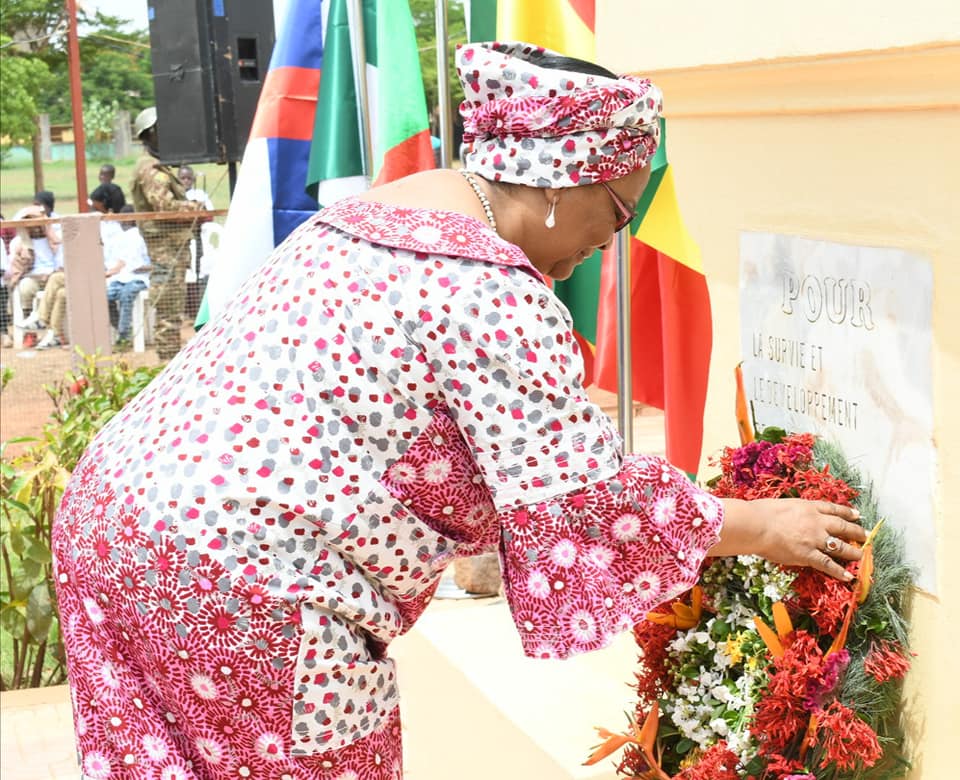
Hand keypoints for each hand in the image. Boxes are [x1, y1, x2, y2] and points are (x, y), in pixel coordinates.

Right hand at [712, 498, 865, 580]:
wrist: (757, 525)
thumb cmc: (762, 512)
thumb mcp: (782, 504)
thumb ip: (794, 511)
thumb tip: (794, 514)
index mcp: (809, 507)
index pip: (833, 509)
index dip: (846, 512)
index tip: (856, 514)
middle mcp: (817, 522)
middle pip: (842, 526)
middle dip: (856, 531)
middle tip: (866, 535)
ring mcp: (815, 539)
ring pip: (840, 546)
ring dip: (853, 552)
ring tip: (862, 556)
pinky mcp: (808, 555)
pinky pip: (828, 564)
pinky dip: (839, 571)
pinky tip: (848, 576)